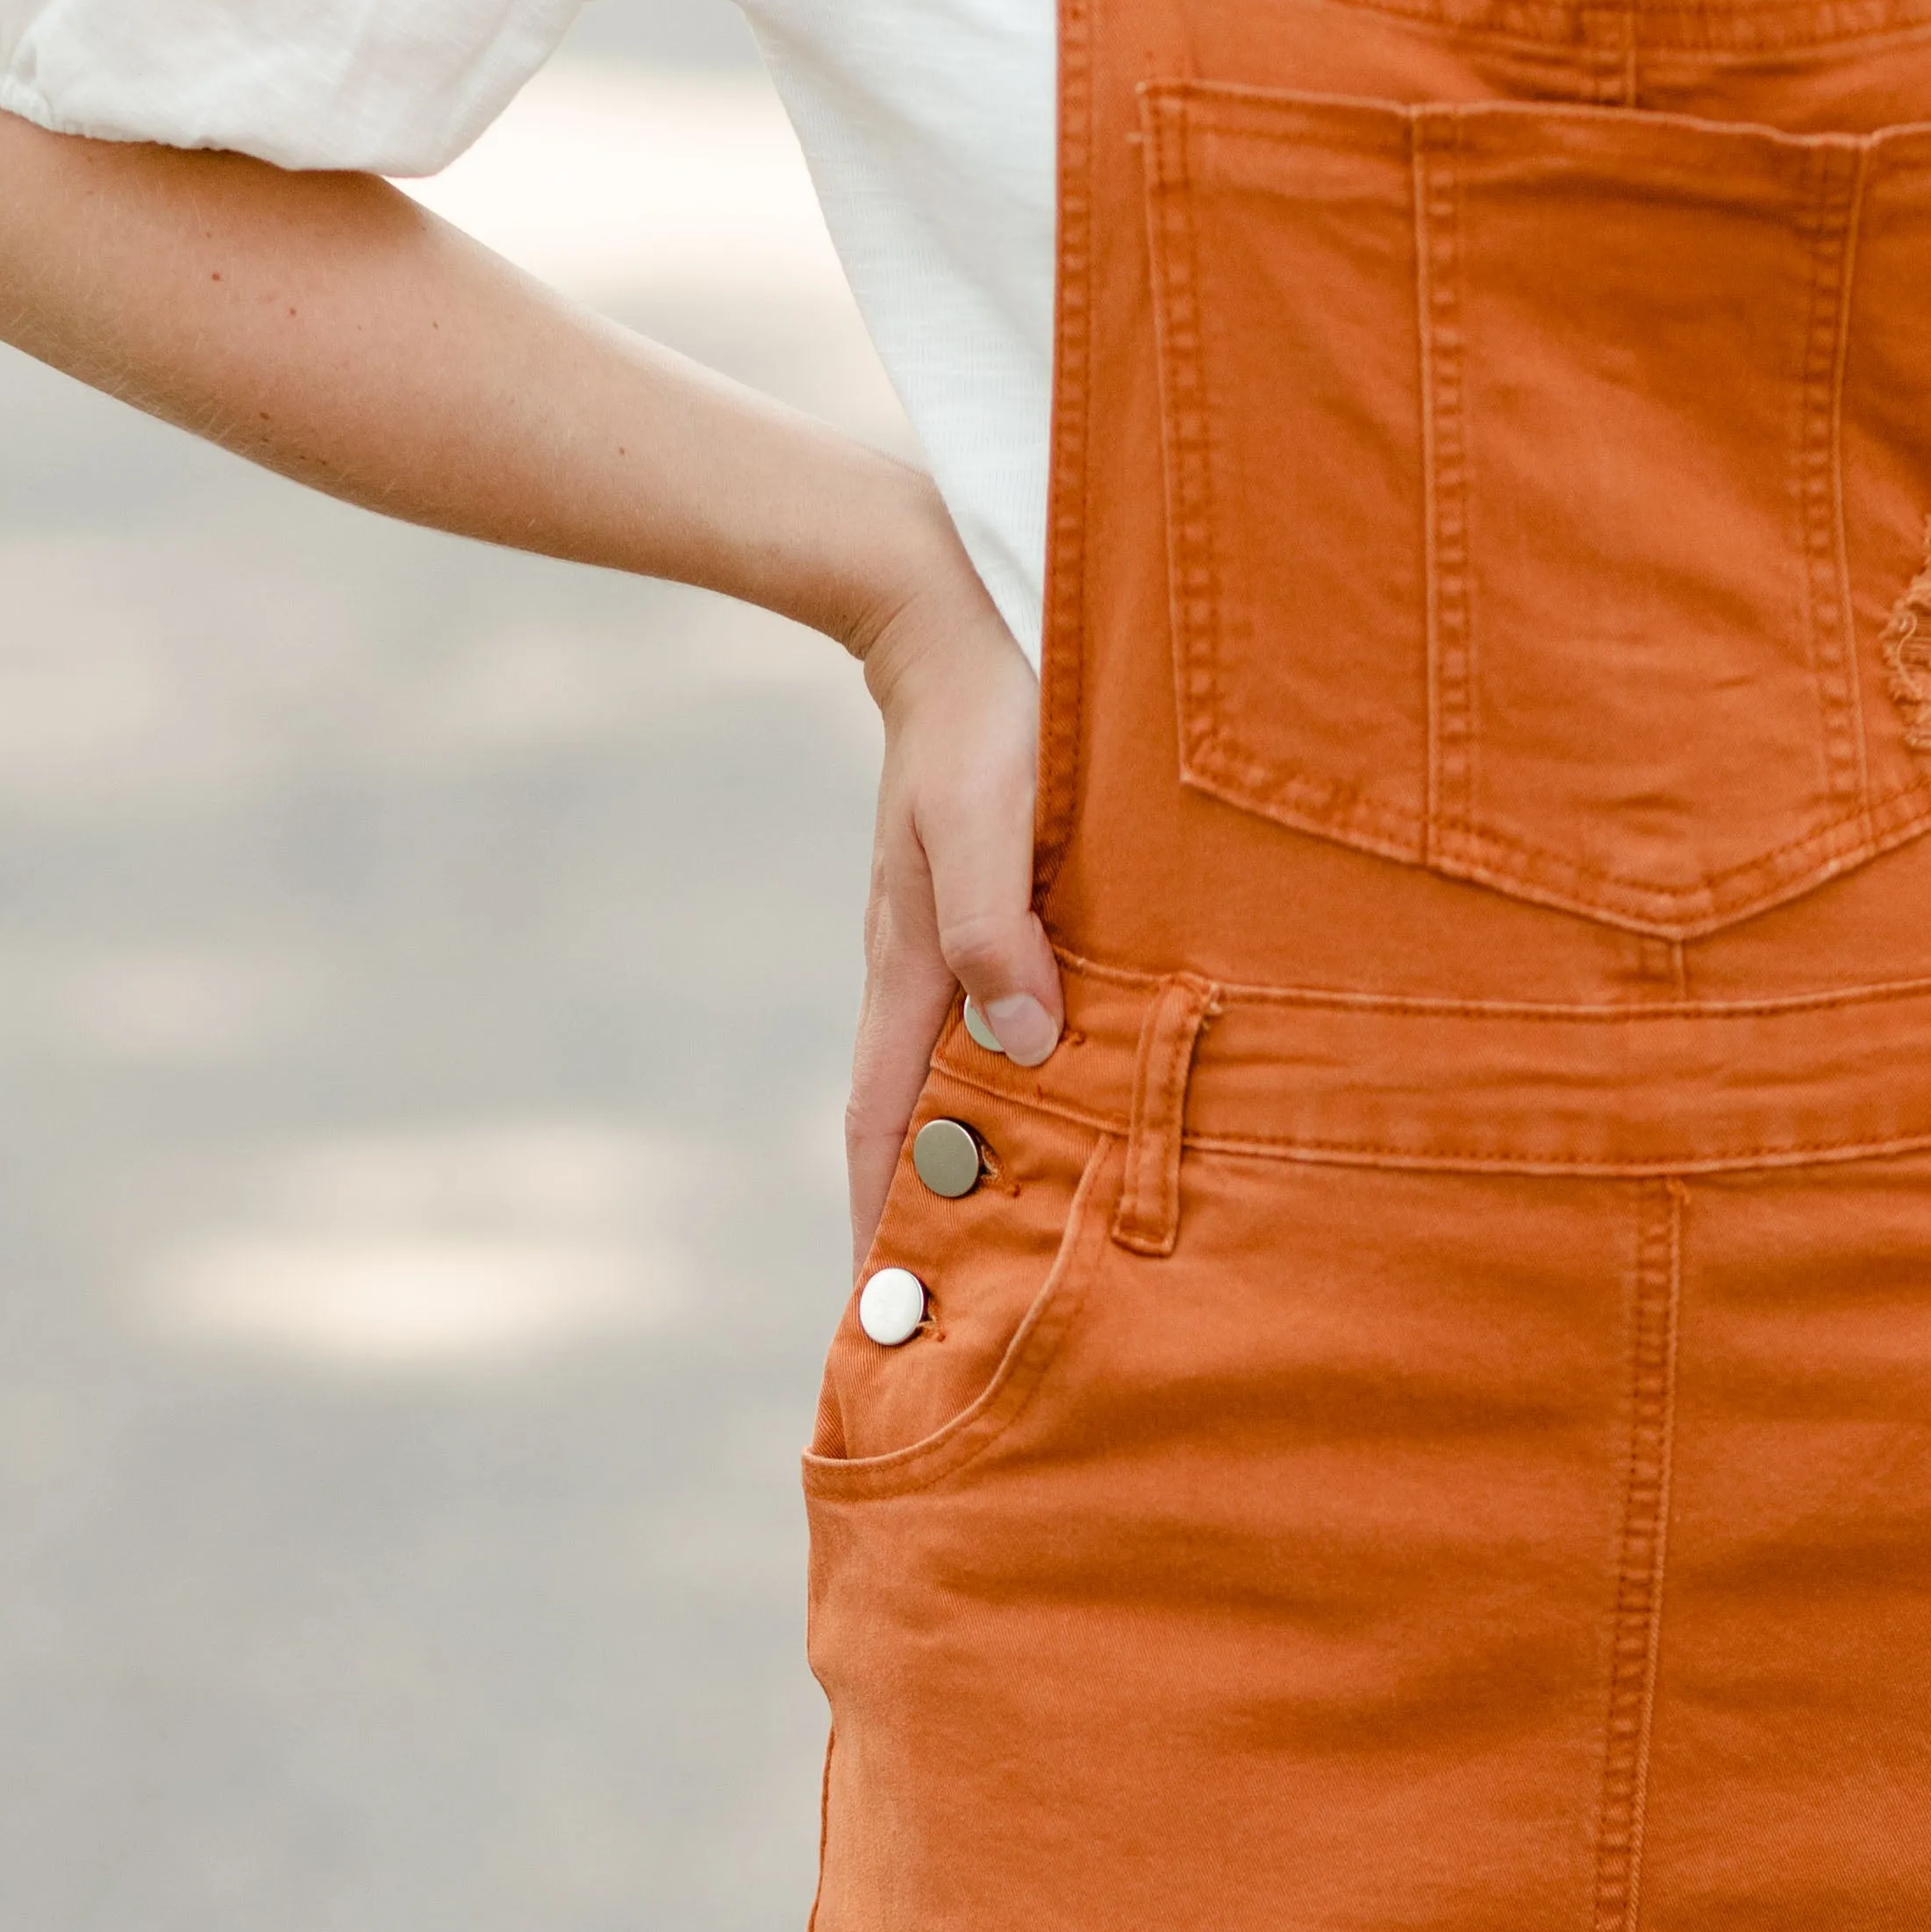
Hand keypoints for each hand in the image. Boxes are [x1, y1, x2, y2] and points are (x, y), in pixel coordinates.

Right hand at [846, 546, 1059, 1259]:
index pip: (884, 1125)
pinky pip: (991, 1030)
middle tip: (953, 1316)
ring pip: (956, 1080)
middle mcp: (921, 973)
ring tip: (1007, 1249)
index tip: (883, 1314)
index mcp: (910, 968)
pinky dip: (1007, 1095)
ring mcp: (948, 947)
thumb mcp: (991, 817)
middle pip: (914, 1123)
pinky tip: (1050, 1119)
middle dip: (923, 1219)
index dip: (880, 1222)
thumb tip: (1027, 1044)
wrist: (955, 615)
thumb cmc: (986, 713)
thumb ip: (1001, 928)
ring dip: (973, 1161)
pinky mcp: (987, 916)